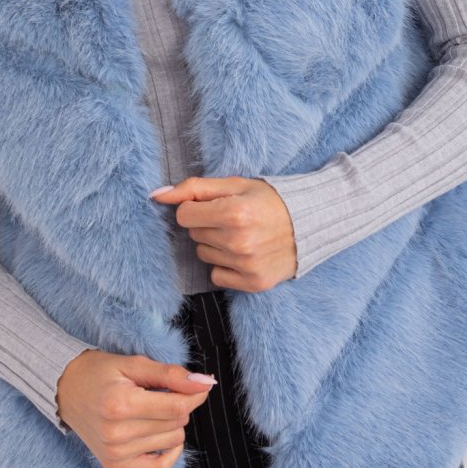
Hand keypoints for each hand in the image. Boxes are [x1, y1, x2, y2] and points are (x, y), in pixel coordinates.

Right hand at [55, 348, 215, 467]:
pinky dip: (170, 451)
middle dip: (178, 405)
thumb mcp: (134, 364)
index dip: (194, 394)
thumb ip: (171, 374)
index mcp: (120, 405)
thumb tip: (206, 382)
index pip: (177, 407)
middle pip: (176, 424)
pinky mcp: (114, 464)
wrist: (65, 390)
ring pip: (172, 442)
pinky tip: (162, 435)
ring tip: (150, 409)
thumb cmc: (99, 372)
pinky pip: (160, 467)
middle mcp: (116, 433)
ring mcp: (115, 453)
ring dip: (170, 424)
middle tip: (159, 392)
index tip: (196, 384)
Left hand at [150, 176, 297, 290]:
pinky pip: (216, 276)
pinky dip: (225, 266)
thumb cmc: (270, 200)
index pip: (184, 215)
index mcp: (234, 213)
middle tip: (234, 220)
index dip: (196, 208)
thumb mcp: (234, 185)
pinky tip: (244, 254)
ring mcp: (246, 265)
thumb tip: (156, 195)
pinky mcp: (253, 283)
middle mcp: (239, 242)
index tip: (215, 206)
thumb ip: (194, 188)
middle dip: (207, 225)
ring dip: (216, 245)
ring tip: (241, 235)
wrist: (310, 224)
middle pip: (194, 235)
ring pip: (204, 255)